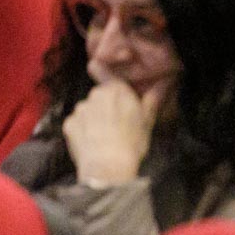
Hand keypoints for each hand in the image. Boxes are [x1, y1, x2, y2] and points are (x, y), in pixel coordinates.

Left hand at [62, 70, 165, 186]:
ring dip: (92, 119)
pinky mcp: (69, 125)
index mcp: (116, 90)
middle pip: (98, 95)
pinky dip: (82, 131)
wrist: (107, 167)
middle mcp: (95, 95)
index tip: (95, 67)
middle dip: (103, 105)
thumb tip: (165, 83)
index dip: (99, 69)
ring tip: (104, 137)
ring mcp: (80, 110)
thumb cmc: (131, 142)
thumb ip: (153, 99)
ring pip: (86, 110)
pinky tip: (92, 143)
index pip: (102, 70)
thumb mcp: (147, 120)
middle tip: (115, 123)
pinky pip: (76, 124)